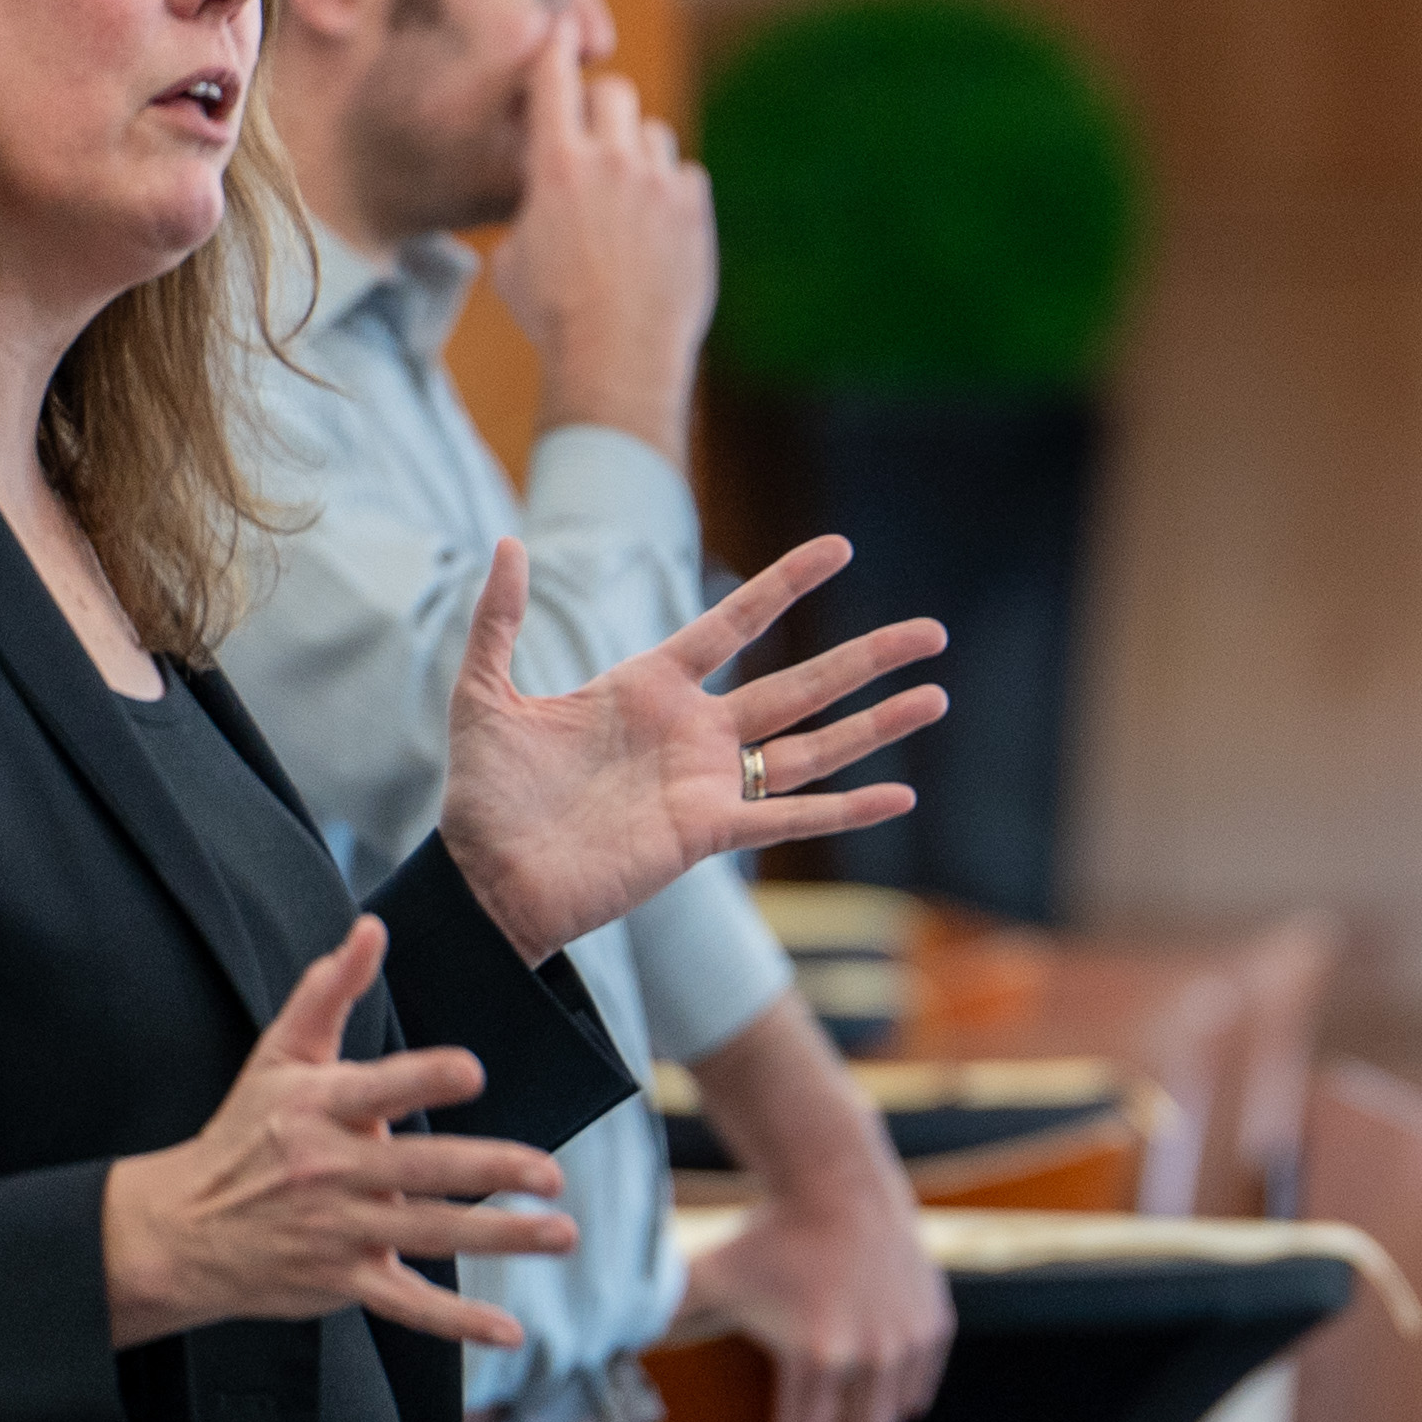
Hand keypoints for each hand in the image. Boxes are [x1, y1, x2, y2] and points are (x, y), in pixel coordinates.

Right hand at [105, 920, 579, 1351]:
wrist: (180, 1230)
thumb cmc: (244, 1133)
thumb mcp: (277, 1055)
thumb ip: (329, 991)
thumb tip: (372, 927)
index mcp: (318, 1110)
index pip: (378, 1090)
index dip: (423, 1079)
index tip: (471, 1071)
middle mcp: (331, 1172)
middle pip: (421, 1170)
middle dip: (488, 1171)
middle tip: (548, 1172)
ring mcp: (340, 1231)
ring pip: (431, 1234)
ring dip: (501, 1237)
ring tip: (560, 1231)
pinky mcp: (344, 1280)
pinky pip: (408, 1306)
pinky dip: (457, 1324)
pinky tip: (508, 1332)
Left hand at [432, 536, 948, 964]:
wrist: (485, 879)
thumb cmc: (484, 795)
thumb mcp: (485, 693)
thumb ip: (500, 620)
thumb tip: (509, 542)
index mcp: (648, 687)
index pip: (734, 622)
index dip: (786, 584)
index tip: (840, 548)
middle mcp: (693, 732)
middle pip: (801, 682)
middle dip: (868, 657)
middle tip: (932, 631)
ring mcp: (708, 784)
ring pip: (813, 745)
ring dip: (877, 724)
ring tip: (937, 697)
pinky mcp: (707, 835)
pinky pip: (789, 817)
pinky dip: (846, 810)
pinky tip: (901, 796)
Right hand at [483, 65, 718, 469]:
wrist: (617, 359)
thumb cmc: (552, 315)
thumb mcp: (513, 255)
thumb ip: (529, 205)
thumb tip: (536, 194)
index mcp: (556, 164)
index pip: (554, 75)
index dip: (555, 50)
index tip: (558, 39)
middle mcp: (613, 161)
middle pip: (614, 89)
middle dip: (601, 106)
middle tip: (593, 136)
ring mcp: (660, 183)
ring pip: (653, 132)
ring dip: (638, 151)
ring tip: (627, 194)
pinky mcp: (696, 211)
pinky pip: (686, 174)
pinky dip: (672, 190)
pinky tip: (658, 225)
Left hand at [687, 1192, 953, 1421]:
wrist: (838, 1181)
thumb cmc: (770, 1235)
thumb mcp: (711, 1278)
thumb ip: (665, 1319)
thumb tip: (606, 1351)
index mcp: (817, 1358)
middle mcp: (872, 1358)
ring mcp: (909, 1344)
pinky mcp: (934, 1328)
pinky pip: (916, 1391)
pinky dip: (895, 1411)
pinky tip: (873, 1416)